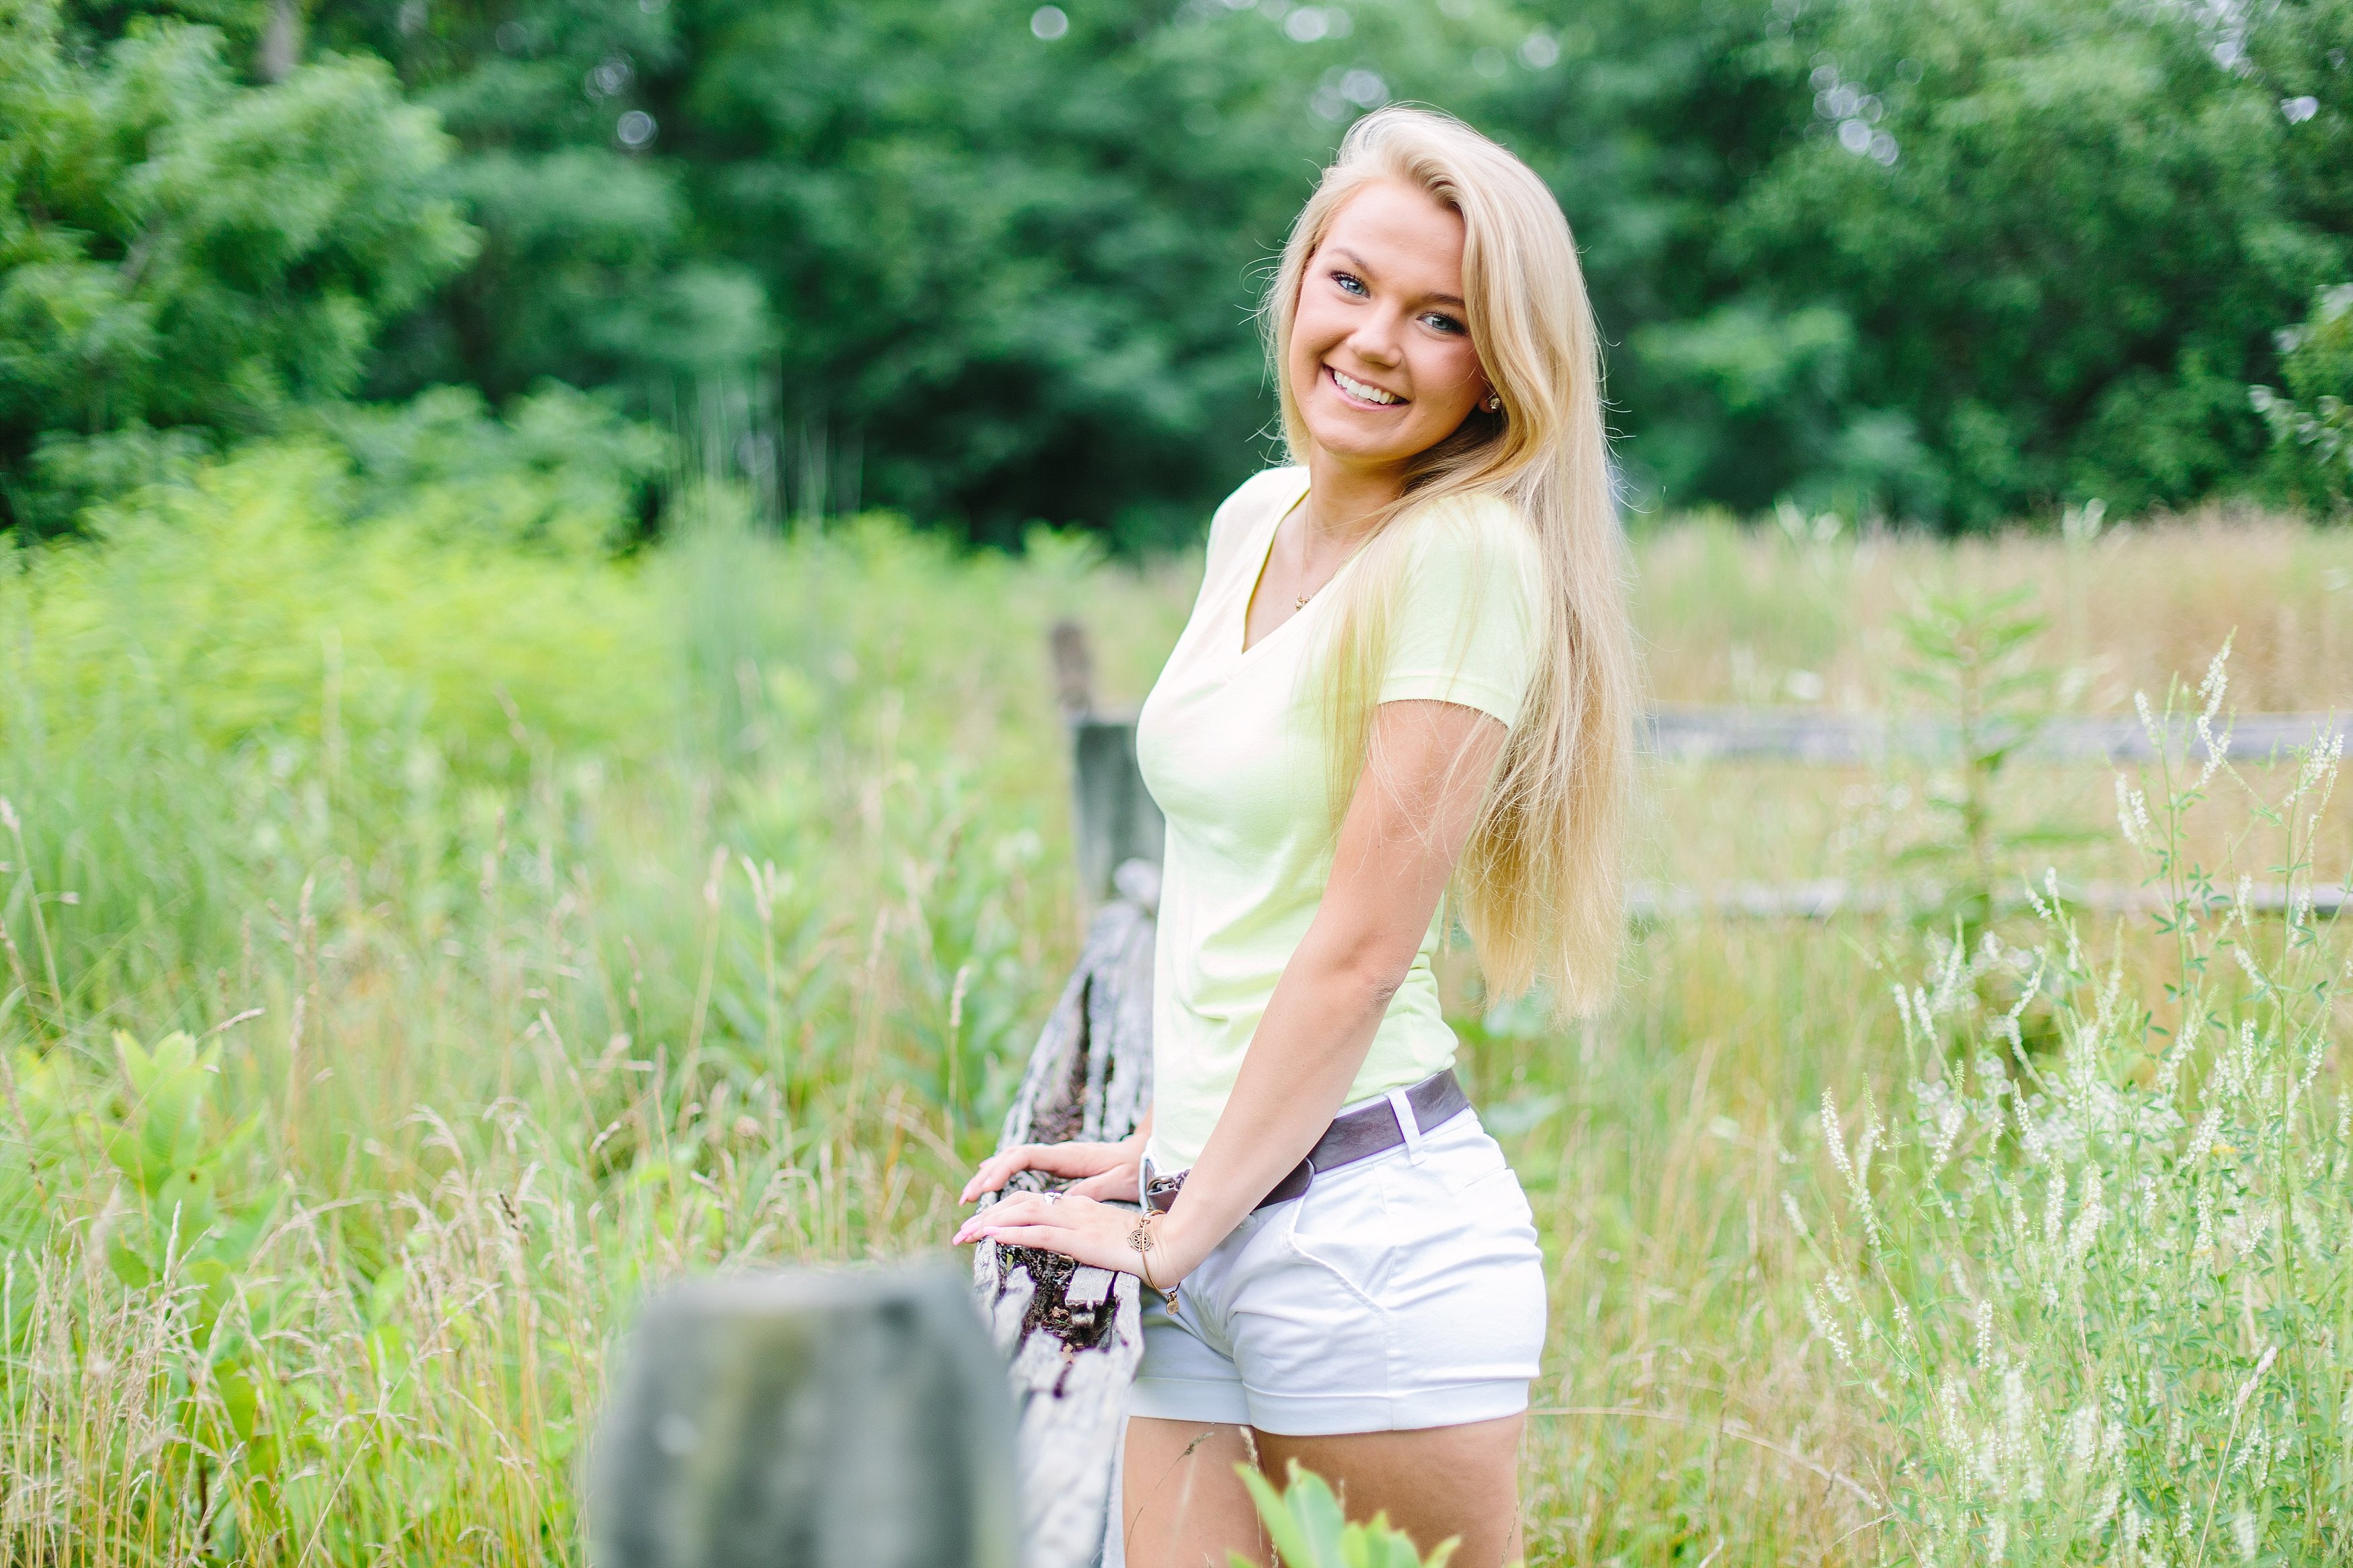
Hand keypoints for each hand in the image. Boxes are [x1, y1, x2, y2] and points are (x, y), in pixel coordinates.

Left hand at [951, 1189, 1212, 1287]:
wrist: (1167, 1245)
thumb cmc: (1141, 1246)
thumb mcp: (1104, 1237)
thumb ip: (1081, 1236)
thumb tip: (1061, 1244)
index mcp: (1077, 1207)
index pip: (1030, 1203)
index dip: (1002, 1211)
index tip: (979, 1226)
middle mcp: (1072, 1209)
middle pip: (1019, 1204)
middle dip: (986, 1217)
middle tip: (961, 1232)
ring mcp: (1075, 1222)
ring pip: (1023, 1214)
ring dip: (991, 1224)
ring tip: (966, 1234)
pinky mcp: (1081, 1238)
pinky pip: (1040, 1233)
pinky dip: (1013, 1233)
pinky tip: (993, 1237)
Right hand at [958, 1134, 1141, 1204]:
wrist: (1146, 1155)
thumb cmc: (1134, 1168)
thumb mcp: (1117, 1181)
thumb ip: (1090, 1189)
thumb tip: (1060, 1201)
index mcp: (1067, 1156)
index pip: (1023, 1155)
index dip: (1001, 1170)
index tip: (985, 1188)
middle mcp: (1056, 1153)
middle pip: (1010, 1157)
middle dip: (986, 1177)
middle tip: (965, 1199)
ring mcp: (1055, 1156)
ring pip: (1013, 1160)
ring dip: (990, 1175)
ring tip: (970, 1196)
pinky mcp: (1057, 1164)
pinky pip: (1023, 1165)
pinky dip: (1003, 1173)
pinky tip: (991, 1185)